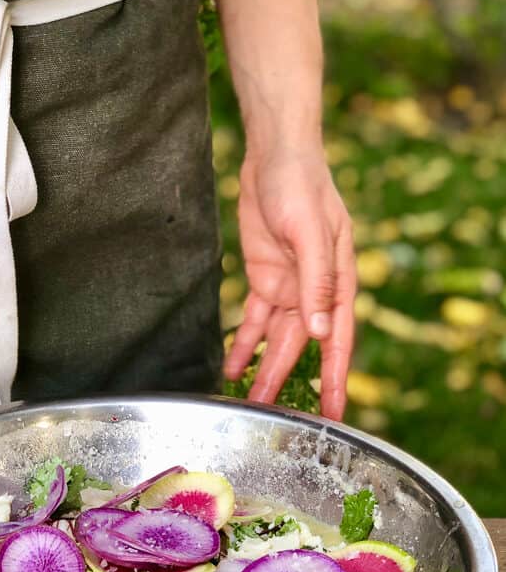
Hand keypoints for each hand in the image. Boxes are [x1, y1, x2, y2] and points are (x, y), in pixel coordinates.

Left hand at [223, 146, 355, 419]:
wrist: (274, 157)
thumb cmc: (302, 187)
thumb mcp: (310, 234)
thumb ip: (316, 283)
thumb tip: (321, 333)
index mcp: (338, 283)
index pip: (337, 340)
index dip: (333, 377)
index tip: (332, 412)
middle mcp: (315, 291)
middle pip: (300, 346)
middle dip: (287, 380)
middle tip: (271, 414)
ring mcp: (289, 287)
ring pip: (274, 339)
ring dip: (263, 367)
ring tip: (249, 400)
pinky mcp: (264, 279)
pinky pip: (253, 320)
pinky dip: (242, 343)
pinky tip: (232, 367)